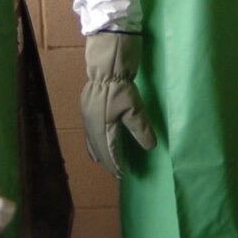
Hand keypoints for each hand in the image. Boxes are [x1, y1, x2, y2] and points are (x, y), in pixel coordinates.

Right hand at [81, 33, 153, 177]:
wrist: (106, 62)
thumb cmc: (121, 85)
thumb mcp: (135, 108)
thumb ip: (141, 129)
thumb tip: (150, 147)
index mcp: (101, 128)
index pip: (108, 153)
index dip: (116, 165)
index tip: (123, 176)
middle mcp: (91, 125)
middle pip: (98, 149)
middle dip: (107, 162)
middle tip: (116, 172)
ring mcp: (87, 115)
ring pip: (91, 141)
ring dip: (99, 152)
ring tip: (103, 161)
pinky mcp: (87, 107)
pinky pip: (89, 132)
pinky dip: (94, 141)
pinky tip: (97, 139)